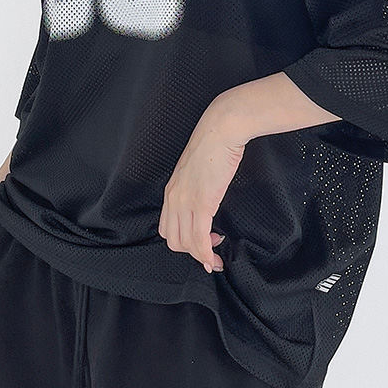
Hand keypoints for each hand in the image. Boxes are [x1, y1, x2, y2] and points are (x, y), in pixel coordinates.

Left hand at [157, 99, 243, 274]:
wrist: (221, 131)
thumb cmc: (214, 147)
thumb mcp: (197, 171)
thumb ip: (195, 188)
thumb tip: (206, 203)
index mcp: (171, 191)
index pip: (166, 228)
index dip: (182, 242)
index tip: (200, 243)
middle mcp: (173, 198)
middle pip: (173, 240)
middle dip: (191, 253)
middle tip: (209, 252)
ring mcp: (185, 201)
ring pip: (185, 243)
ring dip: (201, 256)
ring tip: (215, 255)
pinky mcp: (201, 202)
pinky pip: (199, 238)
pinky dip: (206, 253)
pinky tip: (215, 257)